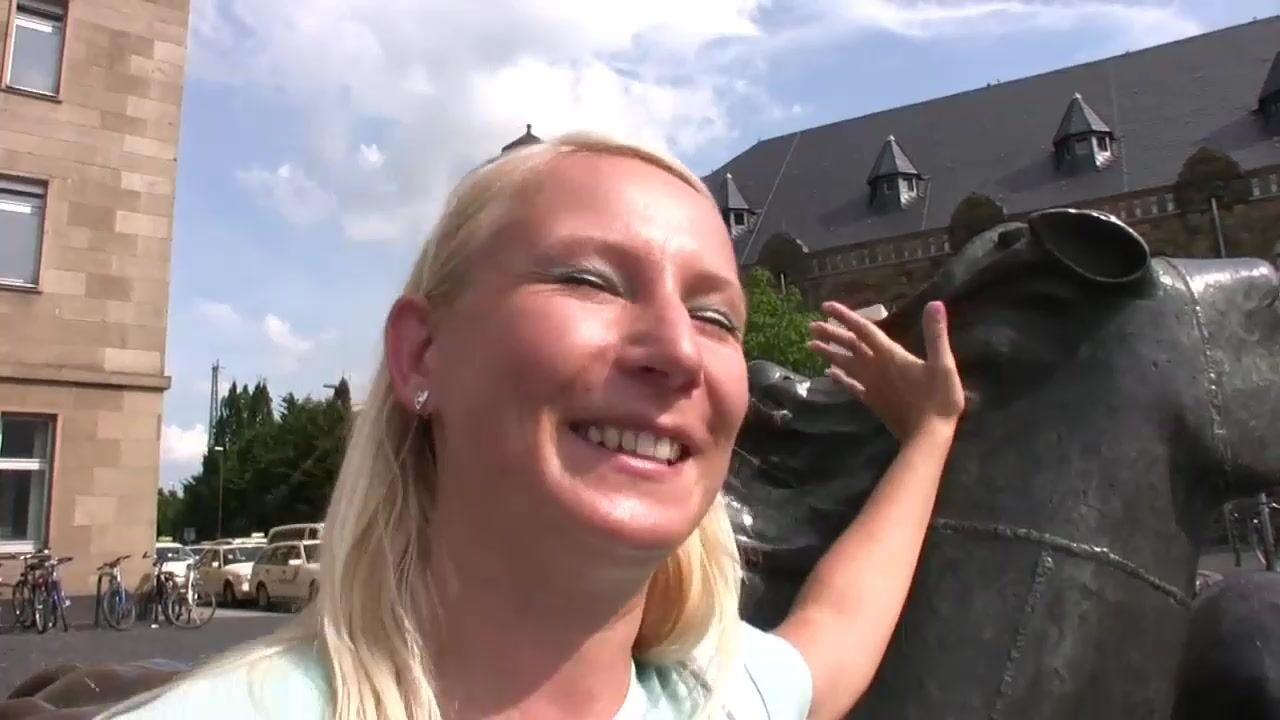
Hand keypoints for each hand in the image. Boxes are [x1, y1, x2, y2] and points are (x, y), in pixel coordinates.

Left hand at [808, 300, 964, 440]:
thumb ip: (936, 334)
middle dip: (831, 334)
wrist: (927, 436)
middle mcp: (875, 368)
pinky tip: (829, 374)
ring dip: (828, 353)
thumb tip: (934, 304)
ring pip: (844, 365)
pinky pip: (850, 386)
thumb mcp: (943, 364)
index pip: (864, 330)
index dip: (846, 317)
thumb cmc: (938, 399)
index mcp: (891, 356)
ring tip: (811, 345)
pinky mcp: (872, 401)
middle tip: (811, 326)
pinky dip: (839, 378)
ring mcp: (871, 386)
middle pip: (849, 347)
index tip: (826, 307)